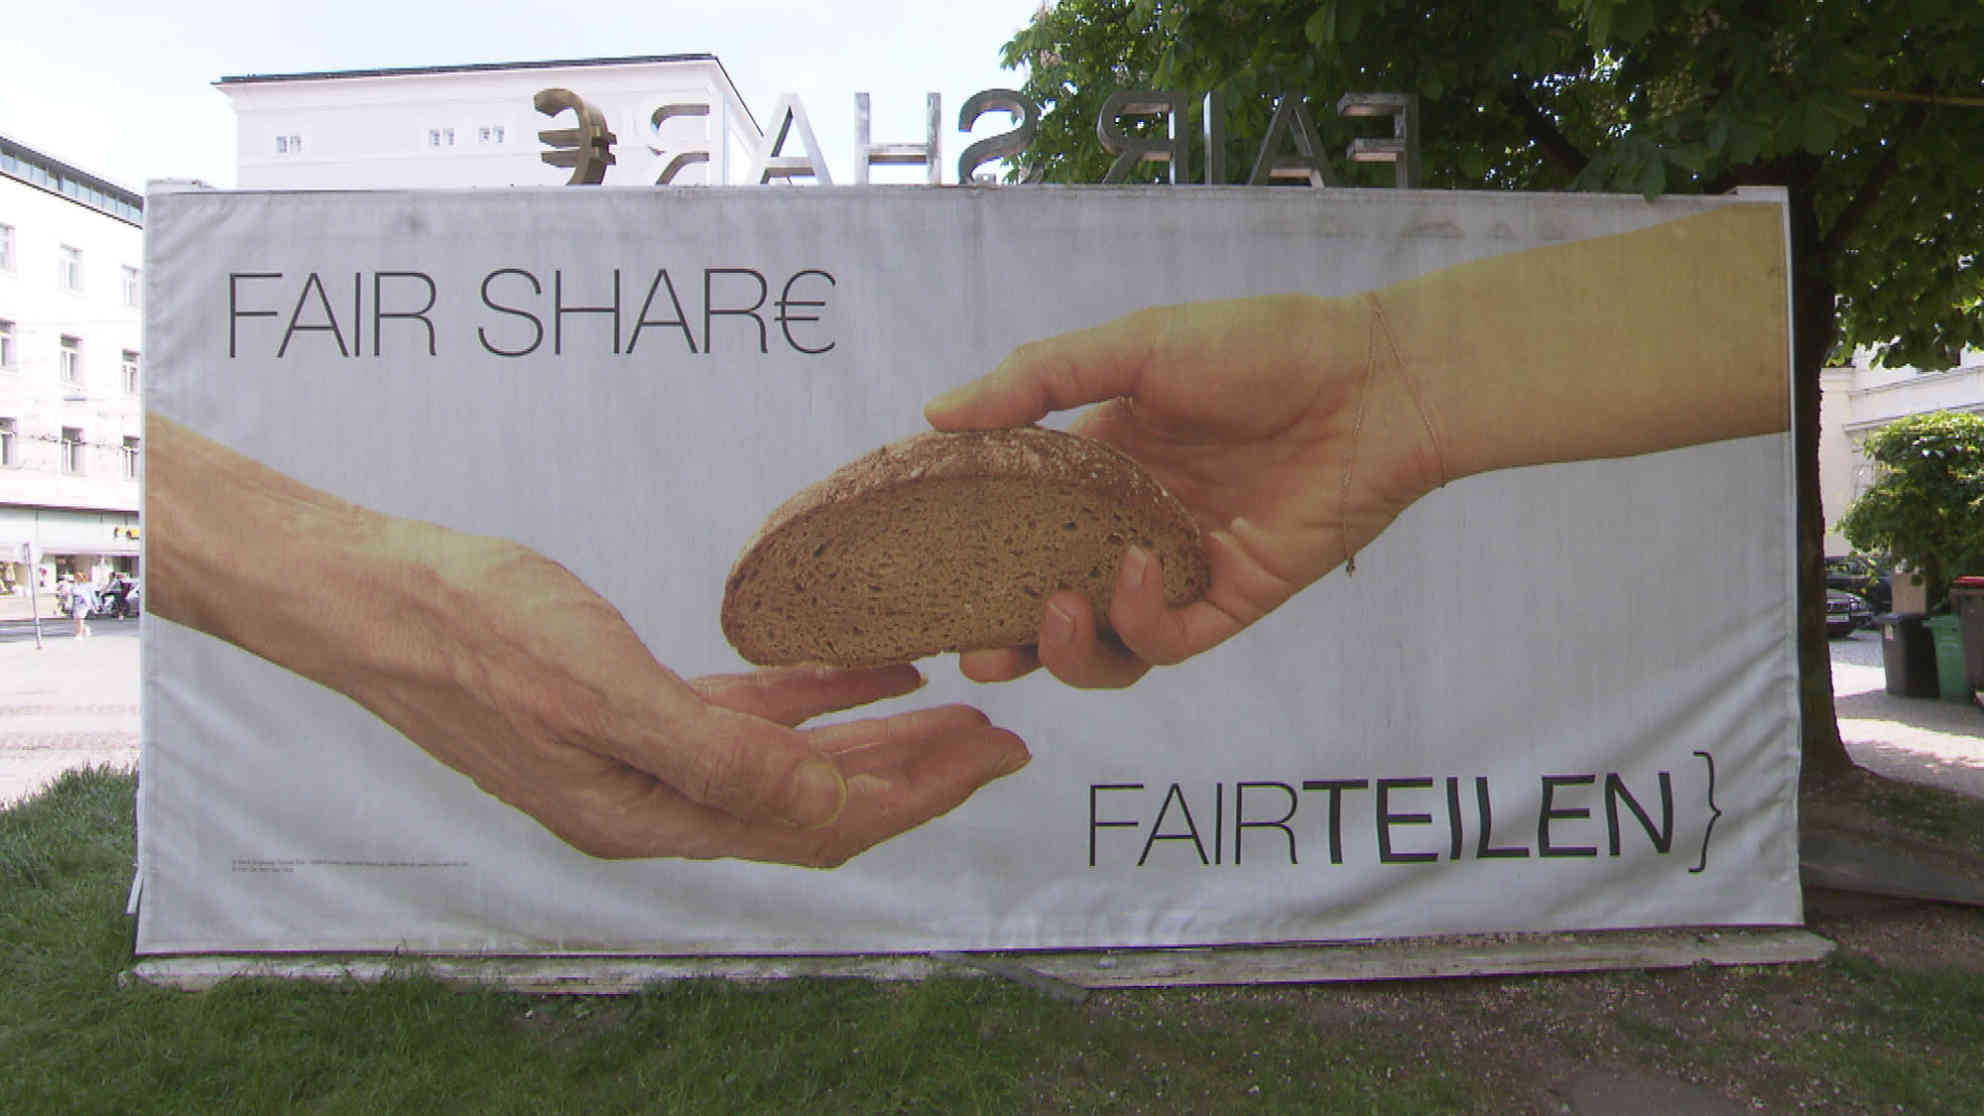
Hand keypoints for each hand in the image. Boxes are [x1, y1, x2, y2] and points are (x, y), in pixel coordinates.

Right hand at [326, 525, 1030, 864]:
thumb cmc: (477, 633)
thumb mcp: (604, 689)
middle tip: (1001, 738)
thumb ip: (717, 754)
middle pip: (819, 804)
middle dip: (917, 775)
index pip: (820, 825)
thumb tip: (825, 805)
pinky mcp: (627, 711)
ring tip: (954, 707)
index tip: (996, 756)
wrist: (376, 597)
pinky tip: (862, 671)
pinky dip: (811, 699)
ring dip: (874, 740)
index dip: (916, 795)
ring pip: (790, 764)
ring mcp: (641, 760)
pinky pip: (745, 716)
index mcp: (654, 815)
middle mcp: (655, 803)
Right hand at [926, 294, 1445, 687]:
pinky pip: (1169, 641)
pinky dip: (1141, 619)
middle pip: (1050, 607)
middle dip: (1006, 641)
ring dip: (1067, 650)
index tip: (922, 575)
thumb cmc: (1261, 347)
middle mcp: (1129, 526)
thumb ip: (1037, 380)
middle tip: (974, 651)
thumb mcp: (1136, 346)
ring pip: (1106, 645)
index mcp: (1096, 467)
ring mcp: (1180, 569)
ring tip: (1050, 615)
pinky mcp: (1232, 599)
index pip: (1014, 528)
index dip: (970, 560)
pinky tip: (1138, 571)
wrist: (1375, 380)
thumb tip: (935, 414)